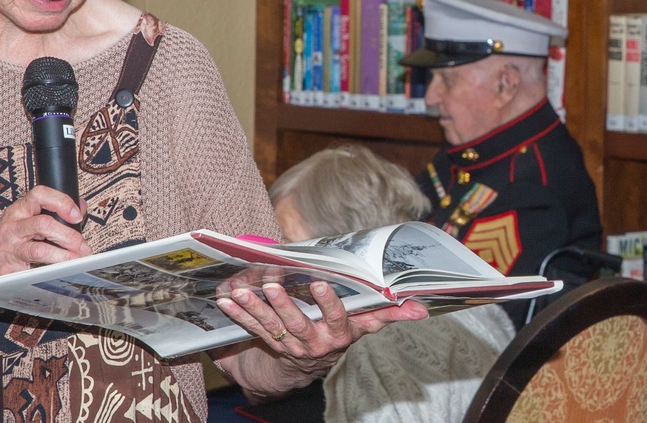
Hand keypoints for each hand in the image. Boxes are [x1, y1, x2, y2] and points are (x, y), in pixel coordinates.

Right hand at [0, 185, 90, 285]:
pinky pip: (33, 272)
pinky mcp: (7, 270)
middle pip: (44, 224)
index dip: (61, 202)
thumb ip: (53, 214)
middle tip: (83, 247)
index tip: (76, 215)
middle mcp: (11, 227)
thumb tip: (80, 207)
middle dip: (69, 236)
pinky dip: (51, 274)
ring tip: (77, 262)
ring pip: (40, 250)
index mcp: (18, 211)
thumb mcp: (27, 222)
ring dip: (64, 256)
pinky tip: (61, 275)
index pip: (39, 194)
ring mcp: (8, 249)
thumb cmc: (11, 243)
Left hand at [216, 280, 427, 375]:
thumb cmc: (339, 331)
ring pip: (270, 326)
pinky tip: (224, 298)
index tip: (320, 283)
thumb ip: (388, 313)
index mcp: (338, 334)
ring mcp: (288, 344)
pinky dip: (237, 314)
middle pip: (297, 323)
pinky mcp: (267, 342)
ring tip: (239, 291)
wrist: (308, 362)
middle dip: (282, 304)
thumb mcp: (364, 324)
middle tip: (271, 284)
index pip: (336, 318)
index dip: (328, 303)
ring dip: (253, 309)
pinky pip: (251, 328)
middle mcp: (313, 342)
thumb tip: (422, 309)